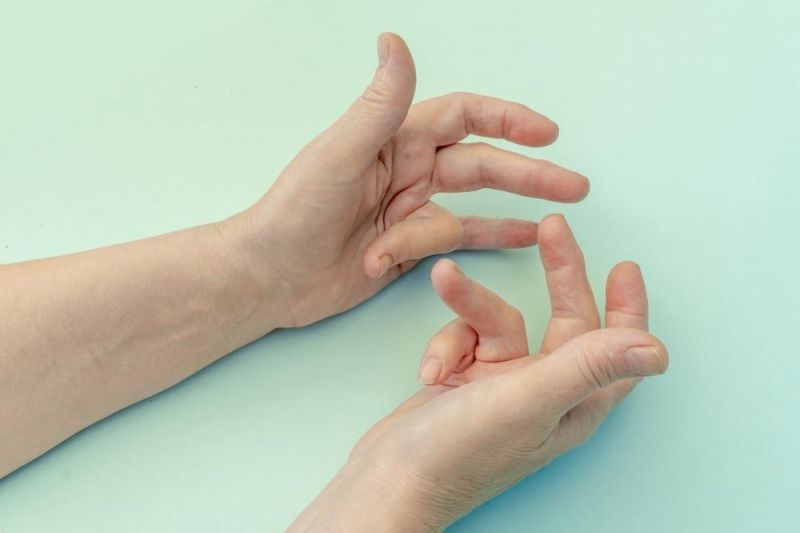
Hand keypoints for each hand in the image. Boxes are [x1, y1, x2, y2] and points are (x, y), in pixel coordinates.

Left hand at [220, 33, 588, 326]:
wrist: (268, 277)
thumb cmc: (292, 213)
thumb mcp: (339, 156)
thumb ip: (377, 106)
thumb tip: (395, 41)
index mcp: (394, 141)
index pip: (463, 117)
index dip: (507, 119)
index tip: (547, 132)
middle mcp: (407, 172)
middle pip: (481, 165)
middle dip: (529, 173)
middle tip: (575, 185)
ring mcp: (408, 211)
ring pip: (471, 208)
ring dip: (514, 211)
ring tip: (556, 218)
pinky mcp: (406, 248)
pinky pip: (455, 241)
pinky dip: (489, 241)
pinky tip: (522, 241)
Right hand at [290, 215, 667, 530]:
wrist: (390, 478)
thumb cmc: (460, 455)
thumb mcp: (529, 400)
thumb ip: (588, 366)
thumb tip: (657, 349)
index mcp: (575, 404)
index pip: (617, 350)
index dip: (628, 308)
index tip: (624, 266)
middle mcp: (546, 393)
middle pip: (565, 321)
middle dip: (558, 274)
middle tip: (552, 229)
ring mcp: (504, 387)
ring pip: (499, 320)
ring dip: (469, 304)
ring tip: (444, 281)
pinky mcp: (467, 381)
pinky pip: (464, 337)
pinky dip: (446, 343)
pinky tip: (432, 370)